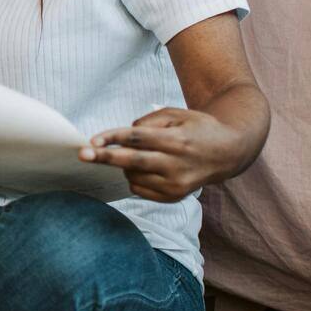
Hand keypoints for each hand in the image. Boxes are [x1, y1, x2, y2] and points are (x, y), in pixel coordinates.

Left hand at [80, 107, 241, 202]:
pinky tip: (146, 168)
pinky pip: (140, 189)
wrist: (228, 153)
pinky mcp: (174, 197)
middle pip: (133, 161)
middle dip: (105, 158)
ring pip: (134, 176)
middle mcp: (177, 165)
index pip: (138, 138)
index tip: (92, 140)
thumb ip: (149, 122)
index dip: (113, 138)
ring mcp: (176, 185)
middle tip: (83, 155)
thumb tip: (125, 136)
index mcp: (177, 140)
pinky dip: (134, 177)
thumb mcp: (177, 114)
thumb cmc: (197, 128)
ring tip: (138, 154)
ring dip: (124, 165)